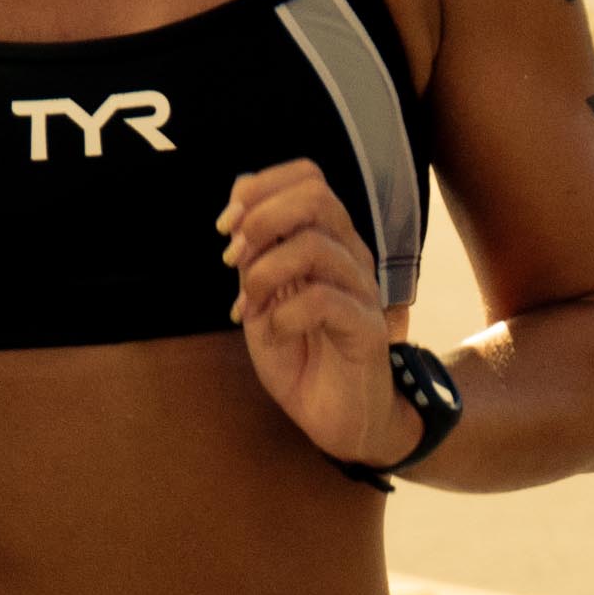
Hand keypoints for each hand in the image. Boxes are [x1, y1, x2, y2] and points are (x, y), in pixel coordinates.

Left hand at [220, 160, 409, 473]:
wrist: (339, 419)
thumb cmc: (302, 357)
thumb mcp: (263, 299)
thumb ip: (253, 256)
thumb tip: (236, 207)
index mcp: (327, 239)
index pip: (307, 176)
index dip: (259, 188)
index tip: (227, 227)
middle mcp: (350, 255)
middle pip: (315, 195)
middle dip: (261, 220)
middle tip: (236, 259)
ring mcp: (361, 290)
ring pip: (313, 245)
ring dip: (264, 272)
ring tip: (252, 306)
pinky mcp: (366, 329)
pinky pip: (322, 300)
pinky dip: (283, 315)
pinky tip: (275, 334)